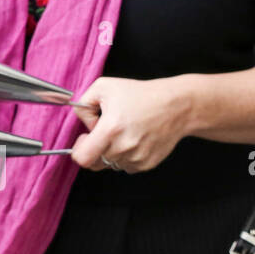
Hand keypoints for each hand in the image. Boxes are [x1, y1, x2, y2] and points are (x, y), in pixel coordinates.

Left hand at [69, 76, 194, 173]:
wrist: (176, 106)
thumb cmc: (140, 94)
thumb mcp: (103, 87)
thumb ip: (83, 106)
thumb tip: (85, 125)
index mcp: (110, 129)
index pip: (83, 158)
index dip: (78, 150)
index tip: (85, 138)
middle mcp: (123, 148)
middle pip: (95, 162)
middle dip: (94, 148)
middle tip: (103, 133)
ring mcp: (137, 158)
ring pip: (111, 164)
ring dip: (111, 152)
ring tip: (123, 133)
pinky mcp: (148, 164)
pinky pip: (126, 166)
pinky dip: (125, 156)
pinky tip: (134, 139)